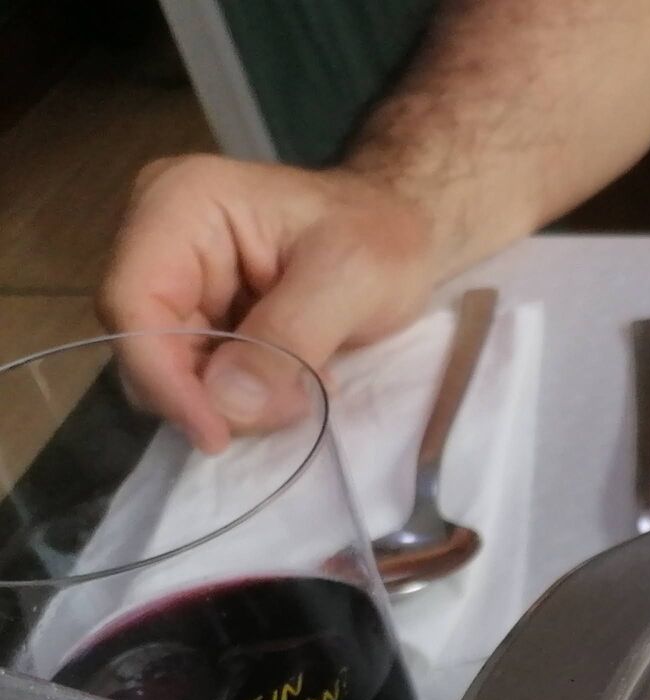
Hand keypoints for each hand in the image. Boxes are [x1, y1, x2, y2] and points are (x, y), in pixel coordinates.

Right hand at [98, 155, 442, 452]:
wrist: (405, 227)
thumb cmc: (384, 237)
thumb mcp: (351, 280)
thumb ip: (289, 337)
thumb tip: (226, 404)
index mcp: (181, 204)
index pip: (133, 302)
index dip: (163, 376)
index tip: (214, 434)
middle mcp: (161, 238)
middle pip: (147, 342)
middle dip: (209, 394)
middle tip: (290, 409)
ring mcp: (180, 278)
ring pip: (172, 369)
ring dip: (233, 401)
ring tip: (304, 394)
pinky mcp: (203, 313)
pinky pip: (202, 374)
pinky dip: (245, 396)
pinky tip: (297, 387)